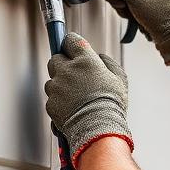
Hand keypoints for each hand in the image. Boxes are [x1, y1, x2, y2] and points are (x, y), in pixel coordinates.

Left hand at [45, 32, 132, 165]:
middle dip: (63, 64)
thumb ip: (108, 63)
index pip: (70, 40)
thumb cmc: (111, 105)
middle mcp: (67, 70)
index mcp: (85, 60)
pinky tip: (72, 108)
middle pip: (55, 58)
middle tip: (74, 76)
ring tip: (75, 97)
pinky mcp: (50, 103)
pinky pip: (52, 98)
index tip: (73, 50)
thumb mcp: (119, 79)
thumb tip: (100, 57)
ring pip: (52, 80)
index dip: (71, 45)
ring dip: (60, 85)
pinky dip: (59, 102)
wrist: (98, 129)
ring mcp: (56, 87)